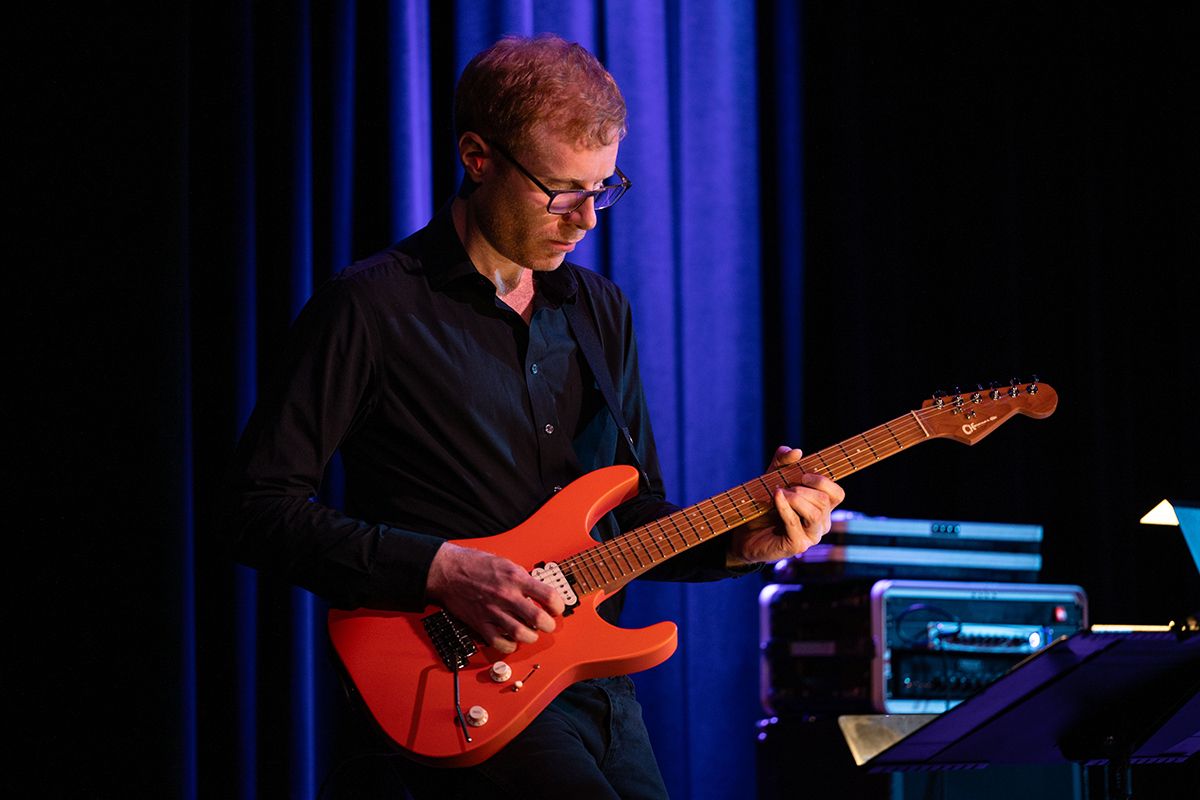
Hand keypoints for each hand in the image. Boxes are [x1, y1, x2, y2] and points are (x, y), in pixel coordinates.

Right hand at [425, 542, 565, 653]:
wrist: (447, 570)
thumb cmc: (475, 564)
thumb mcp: (505, 563)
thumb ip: (522, 578)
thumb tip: (538, 591)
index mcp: (515, 577)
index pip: (549, 596)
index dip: (558, 605)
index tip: (556, 608)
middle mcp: (506, 595)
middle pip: (539, 619)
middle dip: (548, 625)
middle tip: (547, 624)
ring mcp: (493, 611)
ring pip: (522, 634)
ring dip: (531, 636)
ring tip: (531, 633)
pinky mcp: (480, 623)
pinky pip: (500, 642)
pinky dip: (510, 645)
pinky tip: (512, 640)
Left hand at [727, 446, 844, 564]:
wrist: (745, 531)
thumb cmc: (764, 506)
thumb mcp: (773, 477)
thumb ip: (783, 461)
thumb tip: (797, 451)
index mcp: (822, 507)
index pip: (837, 494)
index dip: (824, 482)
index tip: (804, 475)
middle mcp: (821, 523)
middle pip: (825, 501)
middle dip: (804, 489)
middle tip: (786, 486)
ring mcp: (811, 536)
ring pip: (815, 513)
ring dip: (795, 498)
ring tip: (778, 492)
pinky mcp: (798, 545)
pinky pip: (795, 522)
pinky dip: (784, 506)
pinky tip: (775, 497)